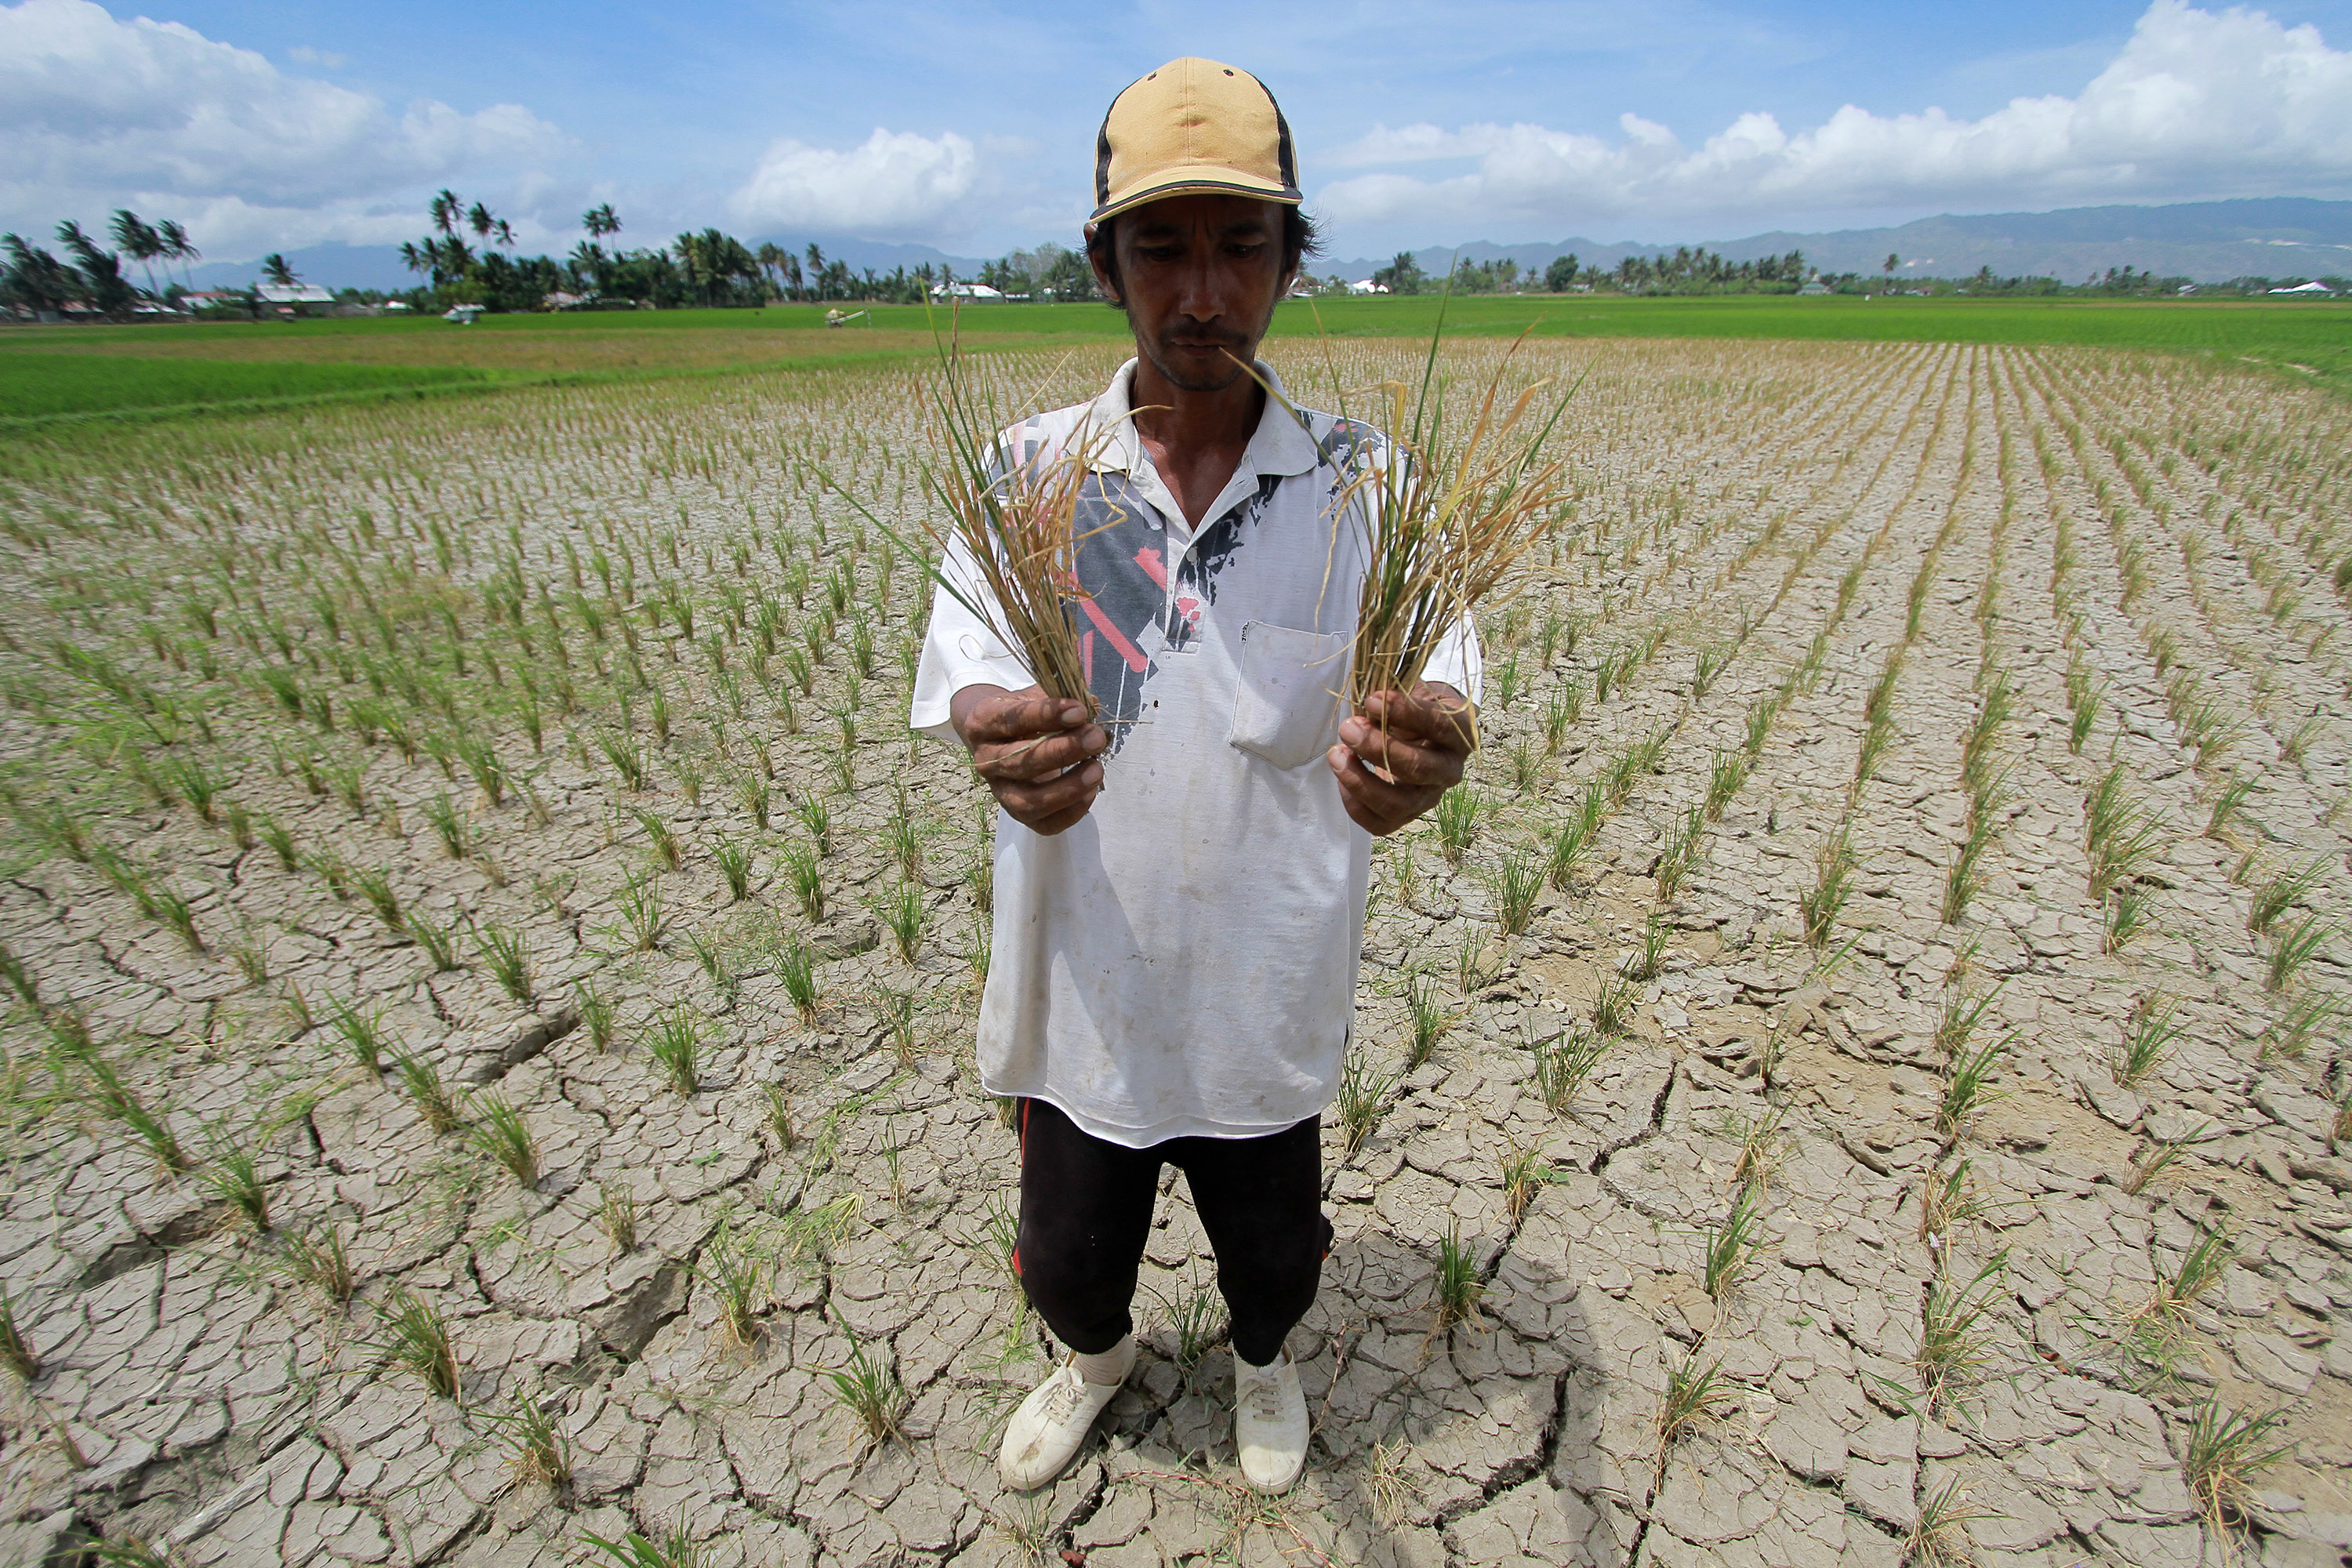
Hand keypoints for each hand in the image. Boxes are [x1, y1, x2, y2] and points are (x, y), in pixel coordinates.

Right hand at [950, 684, 1107, 835]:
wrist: (1002, 738)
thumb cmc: (1024, 713)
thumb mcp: (1034, 696)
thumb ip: (1060, 697)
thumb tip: (1091, 705)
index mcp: (984, 722)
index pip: (1012, 719)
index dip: (1046, 715)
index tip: (1080, 711)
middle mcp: (985, 760)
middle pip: (1019, 762)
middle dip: (1062, 751)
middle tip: (1095, 738)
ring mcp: (1000, 791)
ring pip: (1028, 802)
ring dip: (1067, 788)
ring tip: (1096, 769)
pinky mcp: (1018, 815)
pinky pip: (1044, 824)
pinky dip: (1071, 811)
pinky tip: (1091, 790)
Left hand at [1327, 681, 1476, 835]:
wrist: (1419, 729)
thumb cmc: (1414, 706)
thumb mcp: (1414, 691)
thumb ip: (1397, 696)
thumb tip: (1369, 705)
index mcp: (1460, 735)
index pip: (1440, 726)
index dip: (1405, 713)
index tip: (1372, 699)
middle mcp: (1450, 770)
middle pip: (1418, 769)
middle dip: (1377, 748)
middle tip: (1348, 728)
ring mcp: (1429, 797)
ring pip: (1398, 804)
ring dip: (1360, 781)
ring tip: (1336, 755)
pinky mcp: (1407, 815)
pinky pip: (1381, 824)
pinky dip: (1355, 806)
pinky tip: (1341, 779)